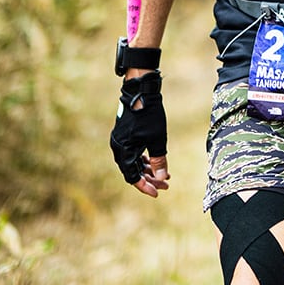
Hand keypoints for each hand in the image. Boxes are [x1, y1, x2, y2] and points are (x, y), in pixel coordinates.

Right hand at [110, 71, 169, 196]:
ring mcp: (120, 140)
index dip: (145, 186)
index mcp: (123, 151)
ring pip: (133, 161)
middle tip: (165, 184)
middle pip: (133, 171)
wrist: (141, 92)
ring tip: (164, 174)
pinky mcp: (125, 135)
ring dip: (147, 169)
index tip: (157, 192)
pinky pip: (133, 152)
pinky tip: (155, 160)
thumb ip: (159, 160)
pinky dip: (144, 158)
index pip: (132, 177)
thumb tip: (161, 178)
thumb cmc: (149, 115)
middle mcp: (118, 147)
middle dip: (149, 178)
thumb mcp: (157, 139)